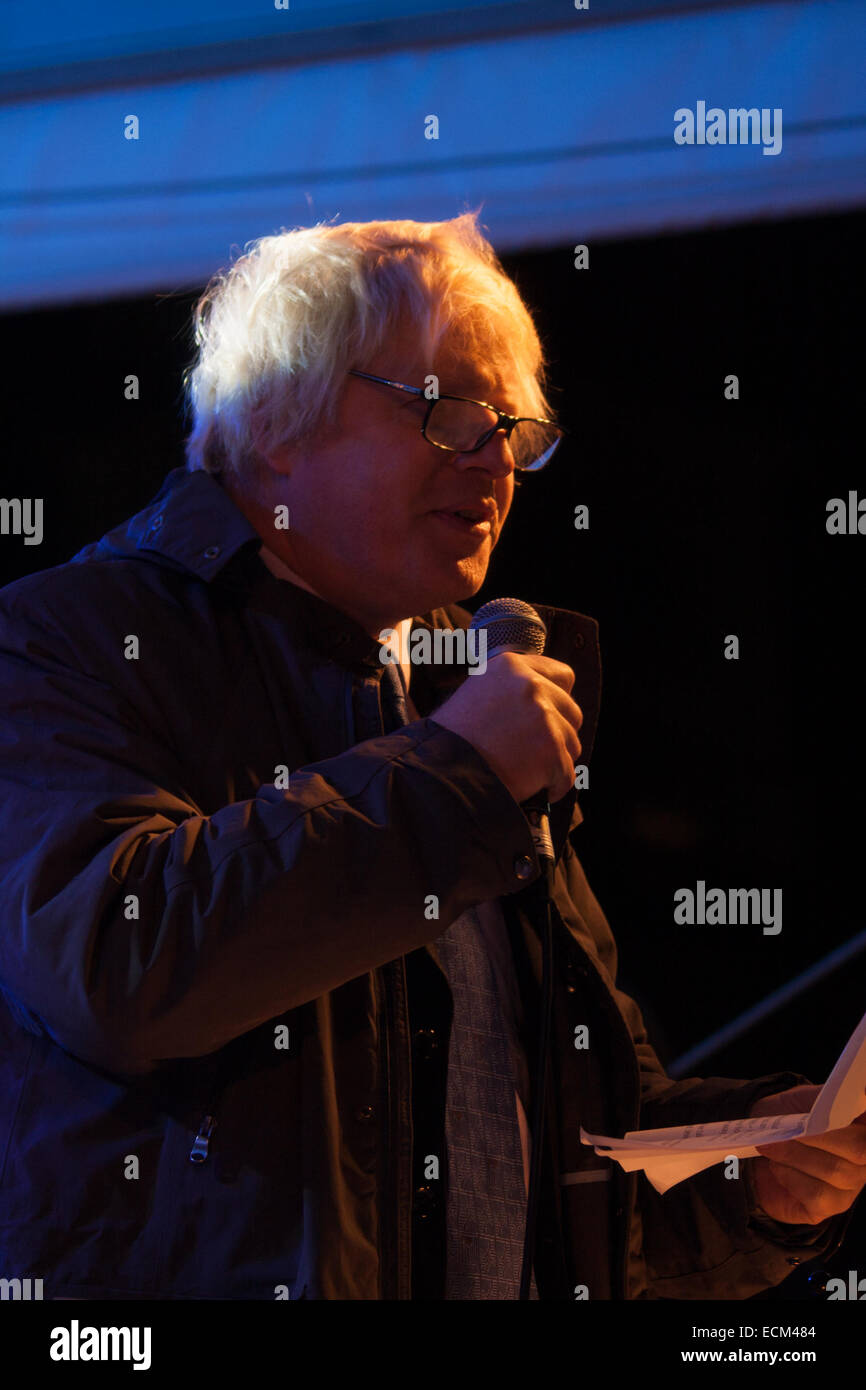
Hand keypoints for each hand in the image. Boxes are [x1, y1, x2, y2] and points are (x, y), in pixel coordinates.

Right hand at [430, 652, 582, 804]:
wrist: (439, 772)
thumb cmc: (452, 740)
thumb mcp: (477, 693)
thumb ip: (512, 689)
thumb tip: (545, 699)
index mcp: (512, 666)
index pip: (563, 676)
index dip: (558, 701)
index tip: (547, 718)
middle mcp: (531, 685)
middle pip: (572, 712)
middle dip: (557, 735)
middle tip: (530, 752)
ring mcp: (543, 717)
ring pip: (573, 744)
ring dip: (556, 762)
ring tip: (525, 771)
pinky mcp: (551, 750)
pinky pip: (568, 774)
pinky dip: (554, 787)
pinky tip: (533, 788)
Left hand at [746, 1083, 865, 1224]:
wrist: (757, 1147)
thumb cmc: (785, 1119)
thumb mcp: (801, 1100)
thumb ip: (822, 1100)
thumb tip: (839, 1099)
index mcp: (861, 1126)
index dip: (861, 1118)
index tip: (841, 1111)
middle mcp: (864, 1158)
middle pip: (858, 1150)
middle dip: (817, 1138)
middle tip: (786, 1131)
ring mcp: (851, 1186)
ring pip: (834, 1171)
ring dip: (795, 1155)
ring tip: (772, 1146)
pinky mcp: (831, 1206)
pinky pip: (816, 1194)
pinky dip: (789, 1176)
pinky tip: (777, 1167)